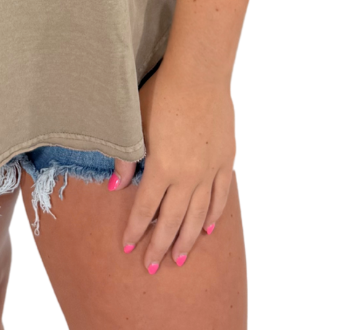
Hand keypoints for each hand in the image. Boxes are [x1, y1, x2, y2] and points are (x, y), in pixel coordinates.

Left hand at [114, 63, 235, 272]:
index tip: (128, 248)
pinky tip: (209, 228)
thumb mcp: (135, 124)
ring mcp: (209, 170)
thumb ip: (126, 159)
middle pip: (172, 220)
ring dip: (188, 238)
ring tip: (180, 257)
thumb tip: (114, 187)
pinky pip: (220, 196)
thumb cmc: (162, 94)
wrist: (200, 74)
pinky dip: (215, 214)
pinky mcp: (225, 160)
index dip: (136, 231)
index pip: (146, 210)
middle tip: (154, 267)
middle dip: (160, 245)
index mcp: (163, 168)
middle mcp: (188, 176)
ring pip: (198, 214)